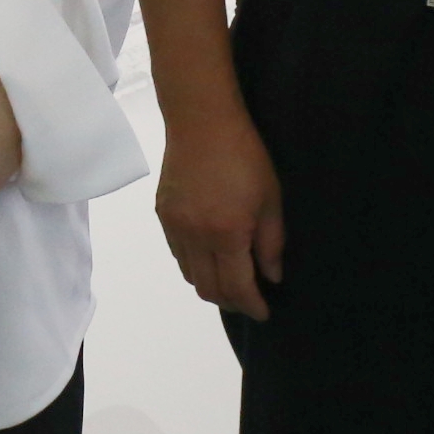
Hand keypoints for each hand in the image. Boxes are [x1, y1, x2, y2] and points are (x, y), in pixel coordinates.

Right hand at [155, 106, 284, 319]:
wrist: (201, 122)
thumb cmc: (245, 156)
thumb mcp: (270, 199)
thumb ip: (271, 243)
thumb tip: (271, 276)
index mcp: (226, 234)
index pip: (237, 287)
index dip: (252, 305)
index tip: (264, 312)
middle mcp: (195, 237)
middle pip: (209, 289)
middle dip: (231, 301)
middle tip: (249, 298)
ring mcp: (174, 227)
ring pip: (190, 275)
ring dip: (211, 285)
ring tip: (230, 278)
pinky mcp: (162, 215)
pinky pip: (178, 254)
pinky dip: (195, 265)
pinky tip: (210, 255)